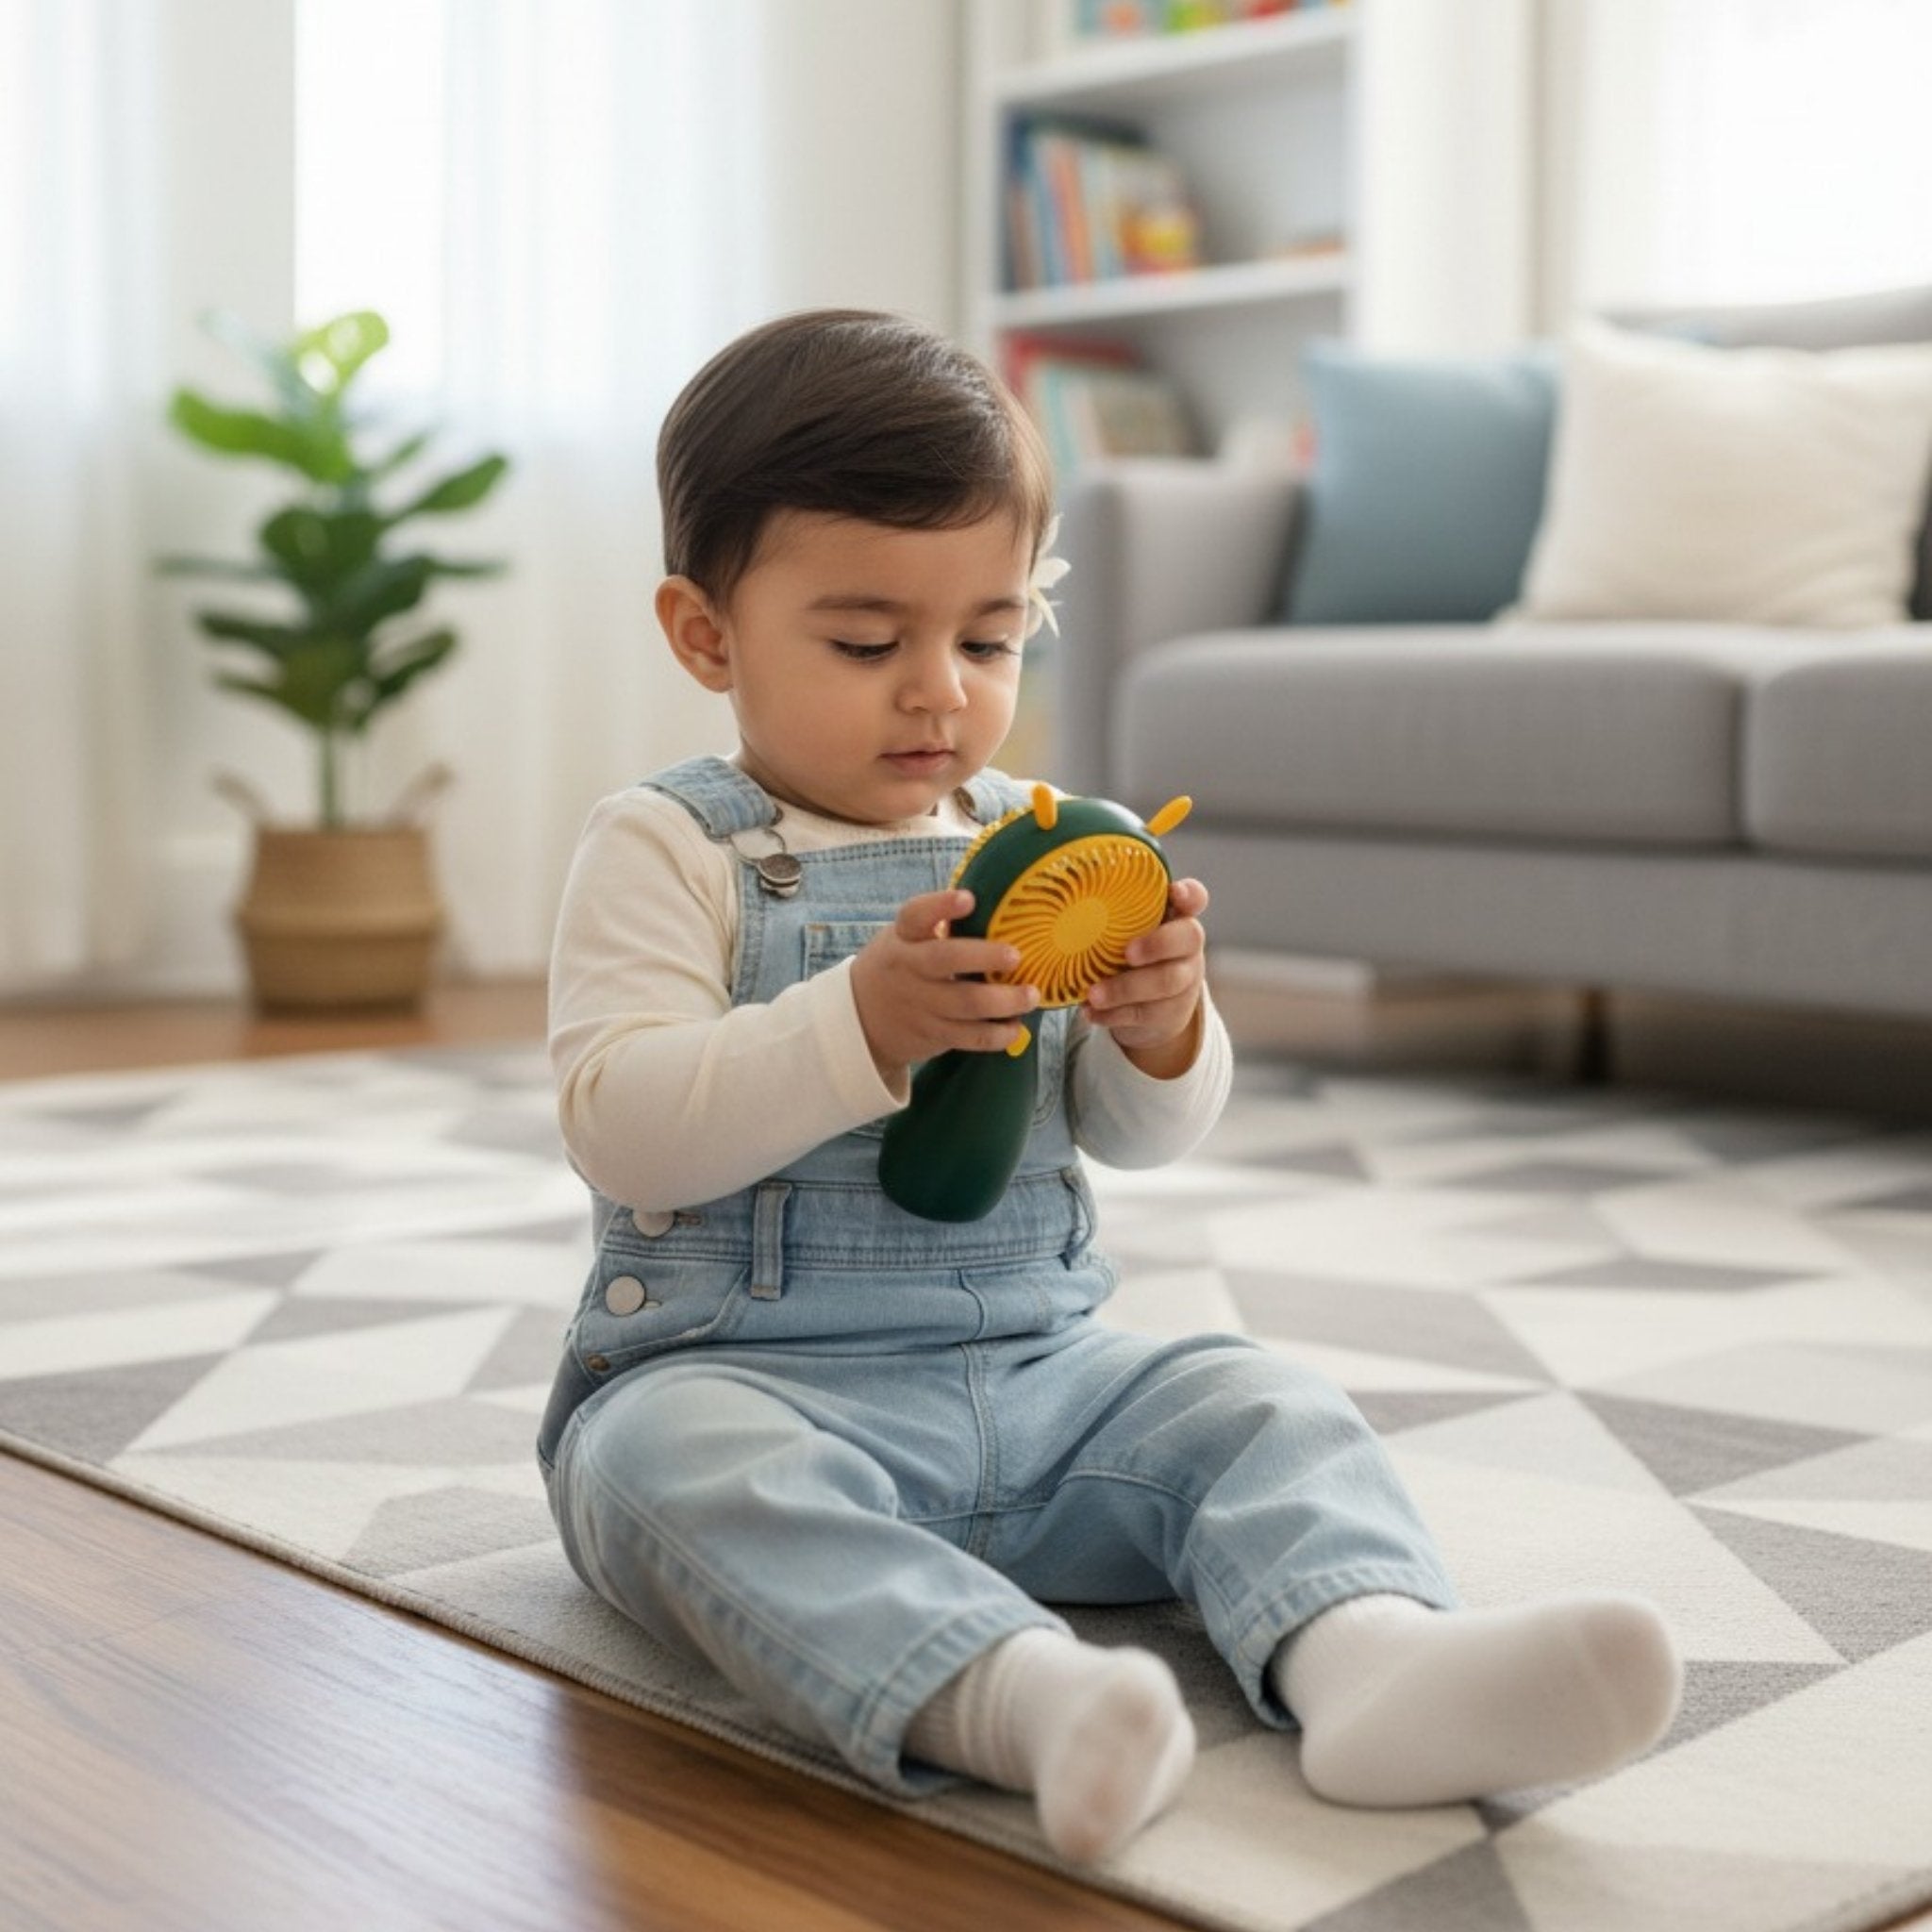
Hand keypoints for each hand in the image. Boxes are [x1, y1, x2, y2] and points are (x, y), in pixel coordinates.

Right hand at [850, 888, 1039, 1084]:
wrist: (862, 1017)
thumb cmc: (901, 965)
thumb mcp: (906, 939)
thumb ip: (940, 926)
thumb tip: (1001, 908)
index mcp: (903, 937)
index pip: (916, 915)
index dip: (941, 905)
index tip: (968, 898)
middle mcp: (909, 968)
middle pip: (944, 960)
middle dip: (984, 957)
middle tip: (1015, 956)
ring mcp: (920, 1004)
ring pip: (965, 1004)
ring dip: (1004, 1001)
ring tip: (1031, 994)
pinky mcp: (932, 1034)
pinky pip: (970, 1037)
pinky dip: (998, 1034)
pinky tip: (1017, 1026)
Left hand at [1084, 877, 1209, 1077]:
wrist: (1152, 1007)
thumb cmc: (1131, 953)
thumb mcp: (1125, 931)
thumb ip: (1110, 915)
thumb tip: (1062, 893)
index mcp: (1176, 917)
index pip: (1195, 897)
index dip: (1190, 894)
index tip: (1175, 893)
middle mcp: (1187, 946)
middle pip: (1189, 938)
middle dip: (1157, 944)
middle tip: (1127, 953)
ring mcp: (1184, 980)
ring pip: (1166, 982)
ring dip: (1126, 988)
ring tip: (1093, 994)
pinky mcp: (1172, 1012)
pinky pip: (1146, 1013)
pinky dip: (1113, 1015)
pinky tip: (1090, 1012)